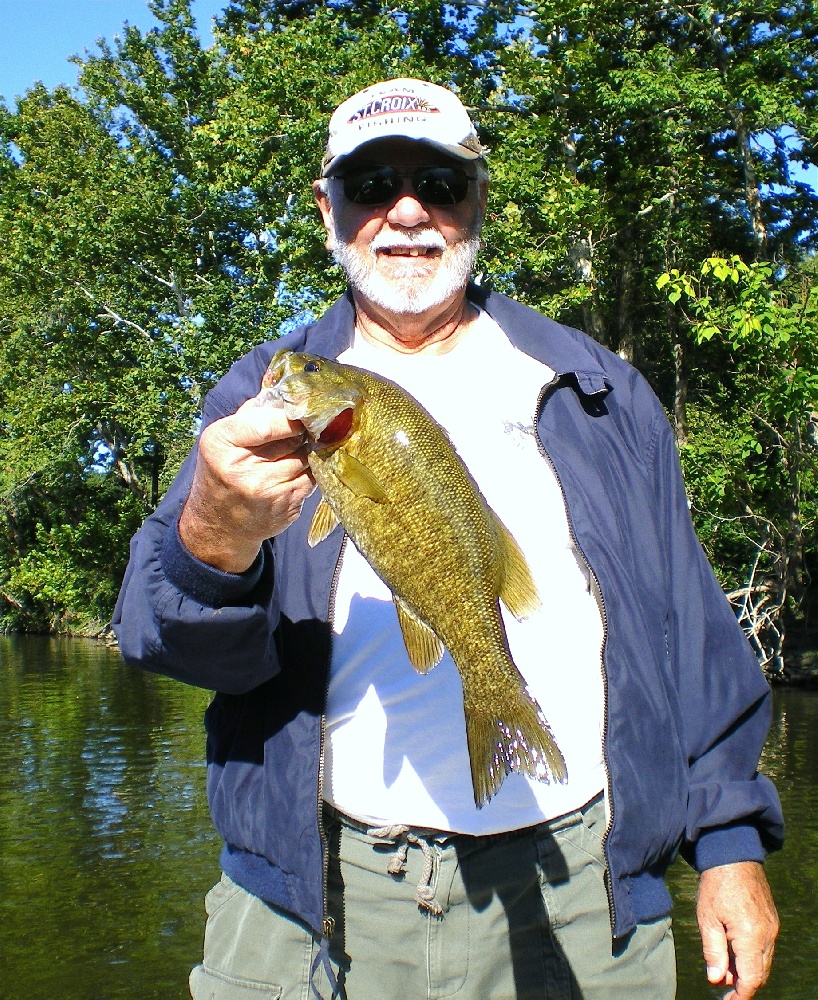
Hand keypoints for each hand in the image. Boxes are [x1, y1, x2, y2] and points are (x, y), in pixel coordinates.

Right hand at [178, 390, 315, 572]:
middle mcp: (244, 472)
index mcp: (222, 445)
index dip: (289, 417)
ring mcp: (268, 494)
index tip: (300, 411)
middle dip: (301, 432)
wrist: (218, 524)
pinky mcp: (287, 509)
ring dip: (307, 452)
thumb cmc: (221, 472)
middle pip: (292, 441)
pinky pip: (312, 480)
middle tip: (305, 427)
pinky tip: (296, 471)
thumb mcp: (222, 437)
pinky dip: (309, 472)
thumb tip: (286, 386)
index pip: (265, 424)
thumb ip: (252, 412)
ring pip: (306, 460)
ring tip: (298, 449)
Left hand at [697, 861, 777, 998]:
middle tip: (721, 983)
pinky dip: (751, 955)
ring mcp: (772, 927)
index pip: (751, 979)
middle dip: (742, 983)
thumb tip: (716, 980)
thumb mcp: (707, 918)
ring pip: (763, 961)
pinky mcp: (771, 919)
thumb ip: (713, 952)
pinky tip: (733, 950)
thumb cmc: (716, 884)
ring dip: (746, 969)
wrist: (733, 855)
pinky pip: (764, 947)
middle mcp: (768, 934)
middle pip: (759, 973)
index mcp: (751, 936)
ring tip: (723, 965)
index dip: (740, 994)